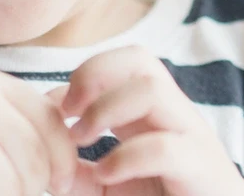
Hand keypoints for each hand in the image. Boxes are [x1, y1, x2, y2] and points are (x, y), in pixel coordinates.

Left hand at [52, 46, 243, 195]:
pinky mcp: (201, 167)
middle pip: (138, 59)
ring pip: (153, 88)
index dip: (79, 78)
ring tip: (84, 140)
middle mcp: (172, 114)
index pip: (120, 63)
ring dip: (106, 109)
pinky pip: (165, 147)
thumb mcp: (110, 185)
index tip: (53, 114)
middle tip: (68, 113)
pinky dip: (127, 157)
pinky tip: (107, 173)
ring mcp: (190, 136)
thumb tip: (42, 152)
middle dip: (93, 75)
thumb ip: (78, 170)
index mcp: (151, 111)